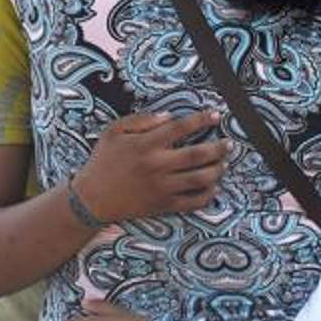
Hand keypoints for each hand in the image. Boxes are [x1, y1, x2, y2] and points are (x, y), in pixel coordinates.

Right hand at [72, 111, 228, 222]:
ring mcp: (162, 187)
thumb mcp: (114, 132)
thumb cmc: (103, 162)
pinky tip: (212, 186)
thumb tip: (170, 116)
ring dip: (218, 170)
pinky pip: (193, 202)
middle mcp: (157, 166)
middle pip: (198, 154)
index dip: (202, 120)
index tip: (216, 115)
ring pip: (201, 178)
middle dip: (219, 147)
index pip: (181, 128)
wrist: (91, 199)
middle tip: (229, 143)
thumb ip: (141, 120)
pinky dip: (208, 194)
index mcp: (146, 145)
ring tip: (223, 163)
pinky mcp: (163, 205)